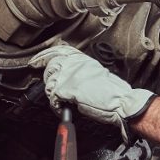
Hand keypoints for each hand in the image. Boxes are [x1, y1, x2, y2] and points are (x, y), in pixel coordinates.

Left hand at [29, 45, 155, 141]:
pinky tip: (64, 109)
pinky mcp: (69, 89)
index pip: (60, 51)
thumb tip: (71, 79)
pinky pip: (54, 98)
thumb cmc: (116, 95)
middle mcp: (77, 65)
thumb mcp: (99, 76)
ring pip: (50, 83)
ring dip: (54, 95)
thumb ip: (83, 74)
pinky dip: (57, 106)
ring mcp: (72, 76)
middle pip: (51, 66)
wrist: (123, 103)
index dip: (45, 55)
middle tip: (53, 90)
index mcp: (85, 60)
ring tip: (63, 103)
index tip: (36, 61)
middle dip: (48, 79)